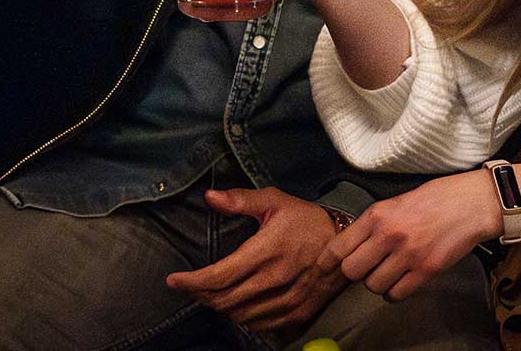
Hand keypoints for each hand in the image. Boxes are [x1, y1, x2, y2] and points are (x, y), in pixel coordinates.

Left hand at [164, 188, 347, 330]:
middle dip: (201, 295)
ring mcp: (287, 300)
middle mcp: (274, 280)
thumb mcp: (274, 200)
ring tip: (210, 294)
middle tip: (190, 286)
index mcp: (265, 252)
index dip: (192, 282)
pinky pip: (261, 324)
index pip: (220, 276)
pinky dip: (242, 317)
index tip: (174, 281)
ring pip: (240, 315)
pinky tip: (236, 305)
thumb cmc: (306, 219)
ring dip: (219, 307)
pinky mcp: (297, 313)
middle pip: (225, 299)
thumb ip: (240, 200)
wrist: (346, 243)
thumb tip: (210, 197)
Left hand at [316, 172, 499, 300]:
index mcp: (376, 215)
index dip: (327, 261)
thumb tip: (353, 246)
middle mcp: (388, 235)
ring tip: (389, 272)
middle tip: (368, 267)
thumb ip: (373, 224)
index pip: (339, 246)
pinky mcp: (426, 270)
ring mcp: (407, 254)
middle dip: (356, 273)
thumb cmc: (434, 200)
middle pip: (352, 271)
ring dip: (378, 283)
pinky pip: (397, 294)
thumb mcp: (395, 203)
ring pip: (374, 286)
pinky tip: (402, 281)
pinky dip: (396, 292)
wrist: (471, 204)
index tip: (323, 268)